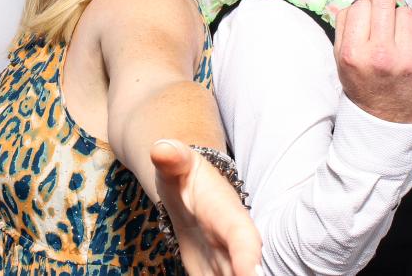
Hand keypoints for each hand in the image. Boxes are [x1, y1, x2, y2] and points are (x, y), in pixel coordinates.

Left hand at [152, 140, 261, 275]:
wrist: (188, 187)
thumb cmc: (184, 174)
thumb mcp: (176, 162)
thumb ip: (171, 157)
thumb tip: (161, 148)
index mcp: (228, 217)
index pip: (243, 237)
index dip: (248, 255)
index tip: (251, 273)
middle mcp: (233, 246)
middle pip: (244, 273)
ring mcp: (225, 264)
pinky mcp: (211, 274)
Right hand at [334, 0, 411, 122]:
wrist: (386, 121)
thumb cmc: (363, 86)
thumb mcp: (341, 59)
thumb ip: (345, 27)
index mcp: (353, 53)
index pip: (360, 7)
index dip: (363, 7)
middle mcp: (379, 54)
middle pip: (383, 1)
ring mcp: (406, 57)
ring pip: (405, 12)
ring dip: (400, 18)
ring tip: (394, 40)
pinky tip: (408, 45)